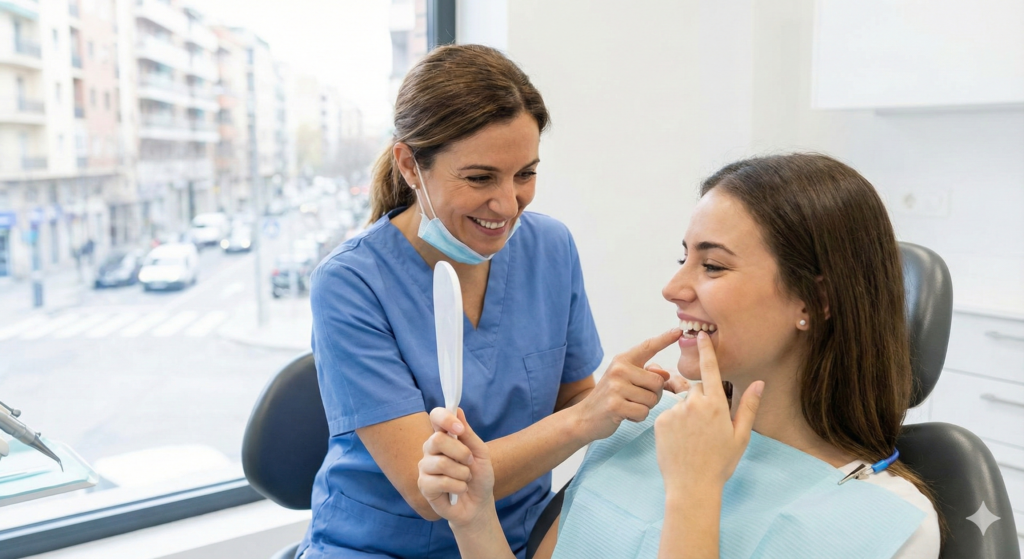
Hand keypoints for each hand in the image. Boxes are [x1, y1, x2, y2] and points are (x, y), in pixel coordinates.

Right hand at [418, 407, 495, 527]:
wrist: (478, 504)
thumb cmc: (478, 477)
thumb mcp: (480, 453)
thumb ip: (468, 434)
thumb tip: (458, 410)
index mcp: (444, 437)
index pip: (436, 417)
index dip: (445, 418)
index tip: (459, 429)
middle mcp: (430, 449)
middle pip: (437, 440)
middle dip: (460, 452)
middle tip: (470, 462)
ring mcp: (425, 468)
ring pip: (441, 463)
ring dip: (462, 473)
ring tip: (465, 479)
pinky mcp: (424, 486)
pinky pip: (441, 482)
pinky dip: (458, 487)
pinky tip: (459, 490)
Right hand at [571, 329, 681, 441]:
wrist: (585, 417)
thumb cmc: (611, 396)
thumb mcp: (626, 379)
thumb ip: (646, 373)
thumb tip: (665, 374)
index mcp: (622, 360)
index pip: (648, 347)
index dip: (665, 339)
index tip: (679, 331)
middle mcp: (619, 370)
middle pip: (658, 382)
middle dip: (654, 394)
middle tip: (636, 398)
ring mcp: (616, 387)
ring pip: (652, 399)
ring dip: (645, 407)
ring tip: (629, 405)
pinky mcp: (615, 405)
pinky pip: (643, 412)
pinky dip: (638, 417)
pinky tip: (625, 415)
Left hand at [654, 331, 763, 493]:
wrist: (691, 486)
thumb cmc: (720, 463)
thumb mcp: (740, 436)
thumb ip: (747, 406)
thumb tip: (759, 383)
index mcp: (716, 405)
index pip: (710, 370)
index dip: (706, 350)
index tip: (701, 335)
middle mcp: (694, 404)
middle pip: (696, 390)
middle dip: (701, 401)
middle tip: (706, 428)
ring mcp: (675, 412)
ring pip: (682, 403)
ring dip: (687, 414)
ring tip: (692, 439)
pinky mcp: (660, 421)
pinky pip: (668, 415)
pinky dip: (673, 424)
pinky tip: (680, 442)